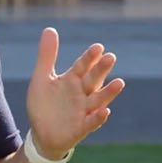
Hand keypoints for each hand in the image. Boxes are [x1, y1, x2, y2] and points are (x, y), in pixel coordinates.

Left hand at [24, 27, 125, 160]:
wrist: (41, 134)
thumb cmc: (45, 104)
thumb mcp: (42, 78)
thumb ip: (47, 56)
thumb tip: (50, 28)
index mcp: (72, 80)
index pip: (82, 66)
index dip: (90, 57)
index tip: (98, 47)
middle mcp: (81, 93)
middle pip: (93, 79)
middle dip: (101, 70)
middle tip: (111, 57)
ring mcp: (83, 111)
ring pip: (98, 99)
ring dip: (109, 92)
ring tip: (119, 82)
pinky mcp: (81, 128)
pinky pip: (91, 122)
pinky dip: (98, 117)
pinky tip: (105, 111)